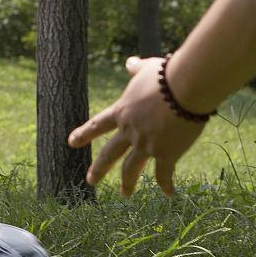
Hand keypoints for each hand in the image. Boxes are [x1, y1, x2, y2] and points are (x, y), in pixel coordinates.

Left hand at [67, 55, 207, 196]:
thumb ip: (135, 68)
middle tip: (90, 181)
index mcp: (122, 111)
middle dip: (99, 169)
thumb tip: (129, 62)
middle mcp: (130, 131)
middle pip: (110, 154)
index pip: (98, 125)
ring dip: (127, 183)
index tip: (71, 142)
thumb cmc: (166, 75)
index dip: (84, 134)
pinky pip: (164, 174)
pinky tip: (170, 194)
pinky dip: (166, 185)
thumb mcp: (147, 68)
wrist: (184, 88)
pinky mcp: (166, 154)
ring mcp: (146, 145)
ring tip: (124, 193)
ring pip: (131, 169)